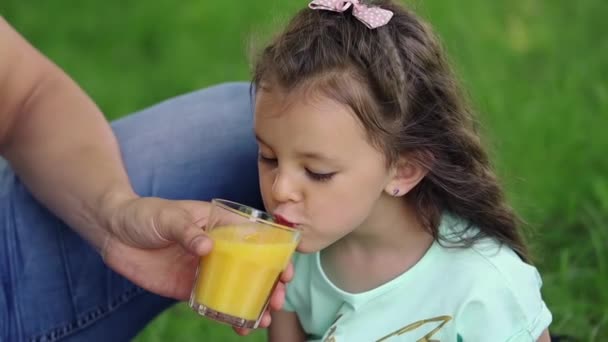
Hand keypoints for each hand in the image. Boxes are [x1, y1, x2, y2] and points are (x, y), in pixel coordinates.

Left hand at [100, 196, 293, 333]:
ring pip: (236, 287)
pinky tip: (239, 326)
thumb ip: (187, 231)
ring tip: (263, 319)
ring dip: (252, 302)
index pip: (256, 238)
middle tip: (277, 299)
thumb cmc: (144, 214)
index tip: (287, 269)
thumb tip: (207, 248)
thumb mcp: (168, 216)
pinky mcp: (188, 287)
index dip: (275, 253)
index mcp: (220, 224)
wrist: (112, 232)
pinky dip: (227, 314)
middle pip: (252, 266)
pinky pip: (213, 302)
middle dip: (269, 283)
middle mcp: (218, 248)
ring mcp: (204, 269)